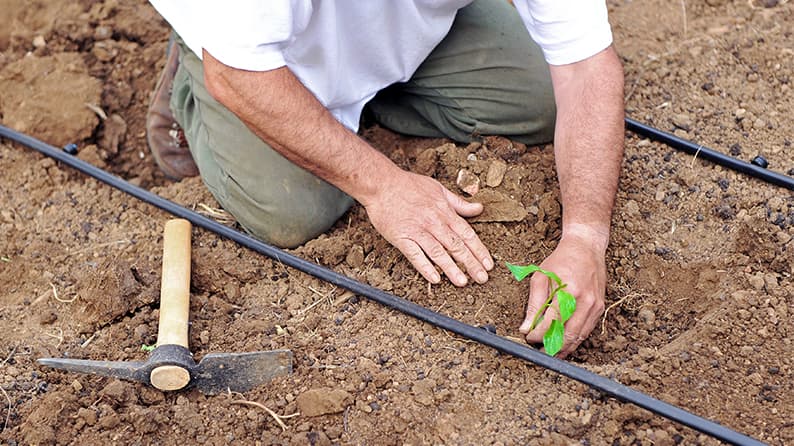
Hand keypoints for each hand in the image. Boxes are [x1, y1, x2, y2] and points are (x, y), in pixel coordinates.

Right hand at [363, 171, 492, 286]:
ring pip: (438, 252)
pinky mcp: (402, 237)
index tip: (488, 264)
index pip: (467, 233)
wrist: (382, 184)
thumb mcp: (439, 189)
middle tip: (482, 278)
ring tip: (462, 282)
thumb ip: (459, 203)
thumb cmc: (409, 185)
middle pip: (456, 245)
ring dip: (451, 268)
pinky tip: (435, 279)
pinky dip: (425, 267)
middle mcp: (434, 222)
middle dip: (471, 263)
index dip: (479, 250)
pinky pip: (415, 255)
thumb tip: (479, 208)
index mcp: (444, 211)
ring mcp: (417, 230)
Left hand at [518, 230, 606, 357]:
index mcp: (569, 292)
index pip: (551, 323)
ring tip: (549, 351)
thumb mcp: (541, 277)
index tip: (529, 337)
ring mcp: (595, 306)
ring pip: (579, 337)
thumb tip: (526, 327)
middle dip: (551, 347)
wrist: (586, 247)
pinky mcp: (600, 308)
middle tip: (538, 350)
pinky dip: (575, 339)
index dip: (538, 335)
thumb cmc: (561, 260)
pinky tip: (564, 341)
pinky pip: (587, 330)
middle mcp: (585, 301)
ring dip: (564, 347)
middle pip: (568, 335)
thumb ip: (534, 304)